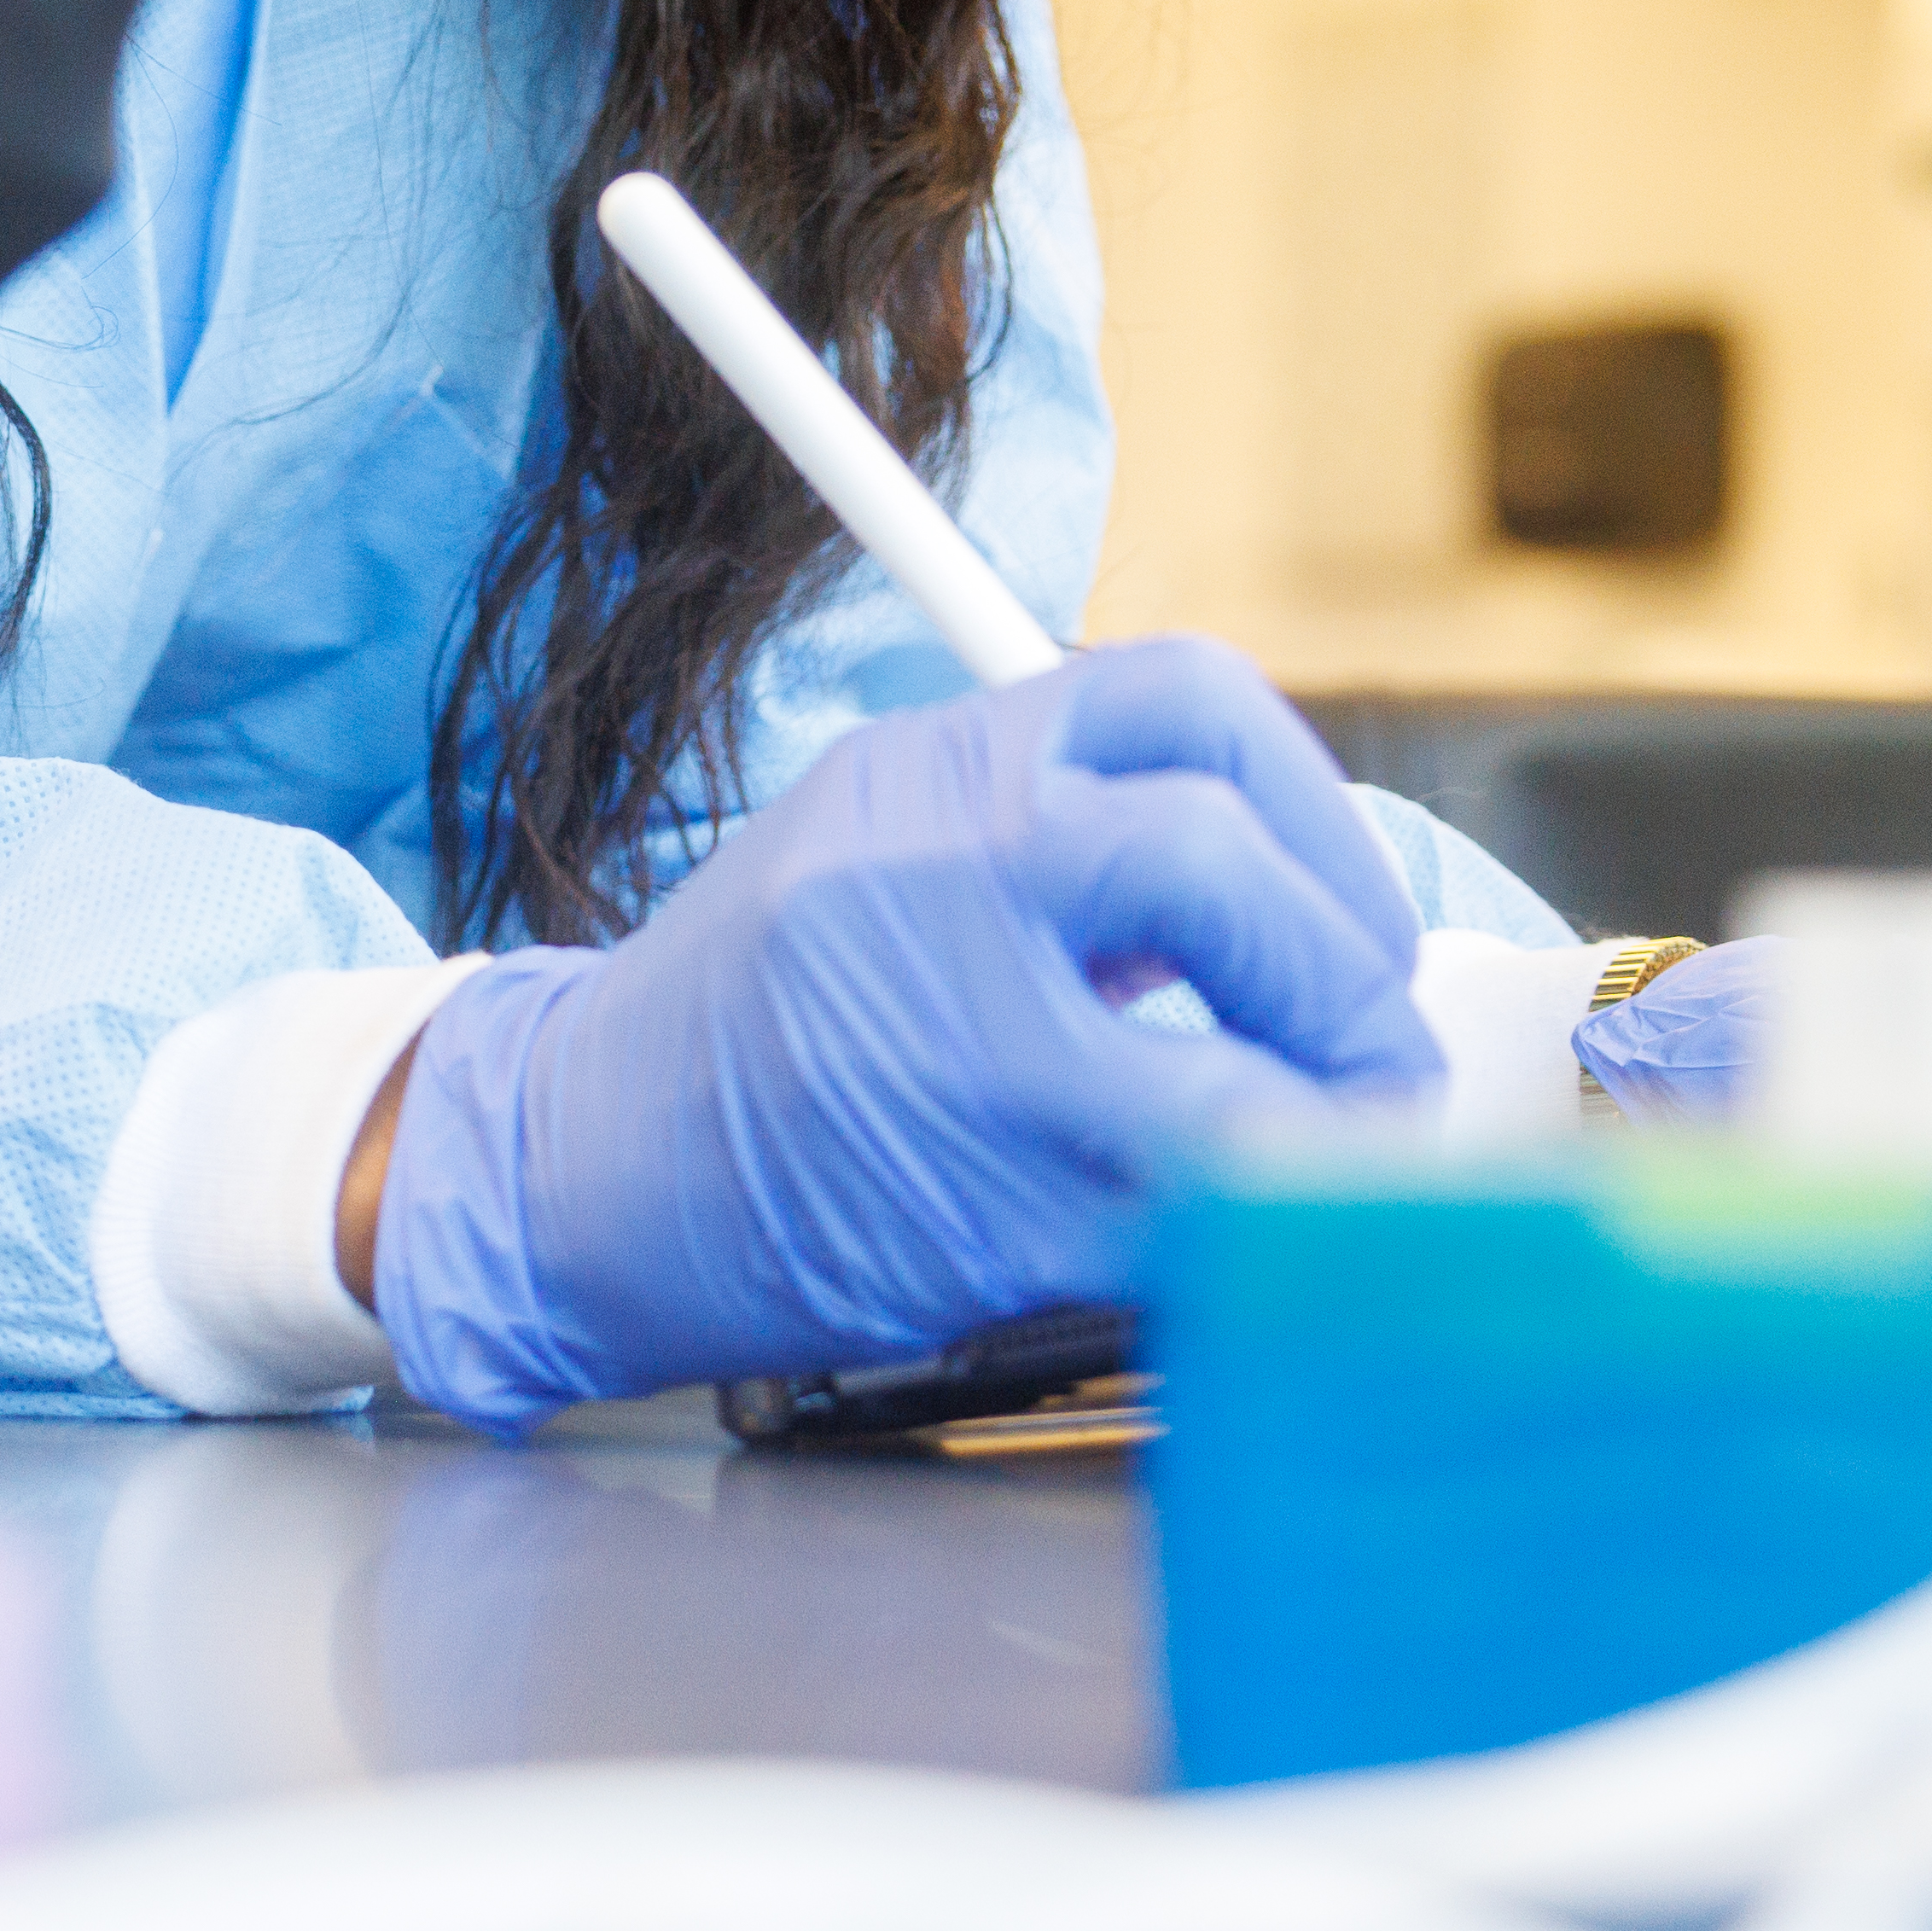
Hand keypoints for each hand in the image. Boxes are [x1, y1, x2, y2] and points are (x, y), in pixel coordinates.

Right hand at [364, 642, 1442, 1427]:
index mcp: (927, 775)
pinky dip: (1251, 1229)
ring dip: (1334, 1124)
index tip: (1338, 895)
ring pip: (1246, 1084)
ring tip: (1336, 1139)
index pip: (1185, 701)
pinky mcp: (985, 1223)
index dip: (1312, 802)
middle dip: (1346, 965)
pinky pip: (1194, 1226)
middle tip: (1371, 1034)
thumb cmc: (738, 1020)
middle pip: (1223, 865)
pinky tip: (1235, 1225)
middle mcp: (936, 884)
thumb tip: (1266, 879)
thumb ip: (1048, 836)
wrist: (560, 1166)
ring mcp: (961, 1059)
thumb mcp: (875, 850)